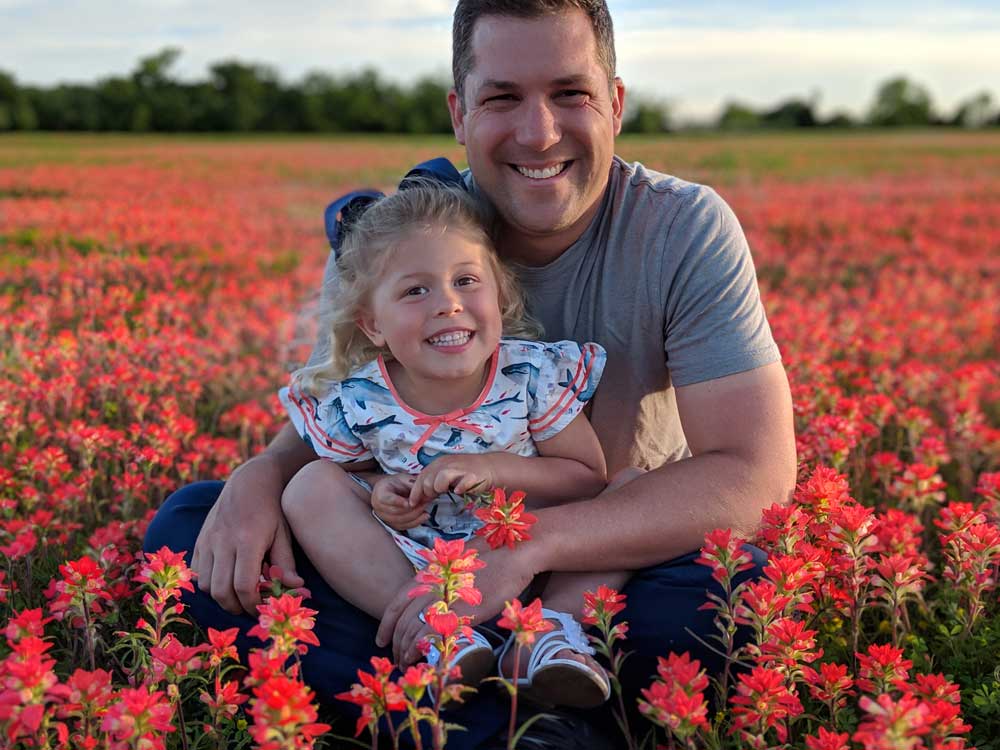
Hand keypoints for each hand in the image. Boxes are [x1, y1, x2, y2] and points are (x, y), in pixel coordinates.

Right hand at [191, 455, 303, 614]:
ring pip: (206, 585)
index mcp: (247, 541)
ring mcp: (208, 541)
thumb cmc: (273, 509)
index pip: (244, 586)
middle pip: (221, 591)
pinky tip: (226, 579)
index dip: (253, 604)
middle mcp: (223, 542)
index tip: (263, 608)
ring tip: (239, 594)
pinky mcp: (200, 540)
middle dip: (236, 607)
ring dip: (222, 596)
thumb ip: (286, 563)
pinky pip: (197, 572)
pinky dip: (209, 583)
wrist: (250, 482)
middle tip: (250, 607)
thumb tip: (296, 589)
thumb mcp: (284, 534)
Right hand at [370, 474, 426, 530]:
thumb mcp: (403, 479)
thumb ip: (411, 484)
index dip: (399, 502)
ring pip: (400, 520)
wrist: (389, 490)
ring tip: (426, 508)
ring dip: (415, 516)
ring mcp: (384, 517)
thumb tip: (422, 492)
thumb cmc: (396, 483)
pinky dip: (415, 522)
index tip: (410, 503)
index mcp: (380, 492)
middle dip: (412, 508)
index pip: (387, 499)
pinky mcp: (390, 524)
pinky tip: (424, 516)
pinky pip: (403, 526)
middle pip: (395, 511)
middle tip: (425, 503)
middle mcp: (378, 507)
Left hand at [376, 535, 543, 665]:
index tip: (382, 640)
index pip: (396, 603)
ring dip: (405, 651)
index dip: (386, 624)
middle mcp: (430, 587)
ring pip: (412, 631)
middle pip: (402, 621)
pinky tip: (419, 658)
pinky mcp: (459, 613)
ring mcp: (444, 600)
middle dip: (396, 644)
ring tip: (407, 664)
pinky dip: (419, 649)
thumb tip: (434, 599)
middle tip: (397, 659)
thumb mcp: (457, 565)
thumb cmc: (490, 557)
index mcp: (428, 575)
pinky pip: (429, 635)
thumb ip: (442, 581)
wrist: (513, 553)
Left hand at [409, 455, 494, 505]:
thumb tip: (421, 497)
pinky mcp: (472, 475)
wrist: (490, 467)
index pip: (421, 477)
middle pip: (428, 480)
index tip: (413, 503)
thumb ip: (434, 482)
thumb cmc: (466, 473)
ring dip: (440, 488)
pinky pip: (463, 482)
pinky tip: (459, 491)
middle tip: (434, 497)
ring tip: (446, 492)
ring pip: (441, 478)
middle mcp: (447, 463)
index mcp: (439, 463)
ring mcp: (459, 469)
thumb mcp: (447, 474)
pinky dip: (460, 488)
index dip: (415, 492)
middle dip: (428, 492)